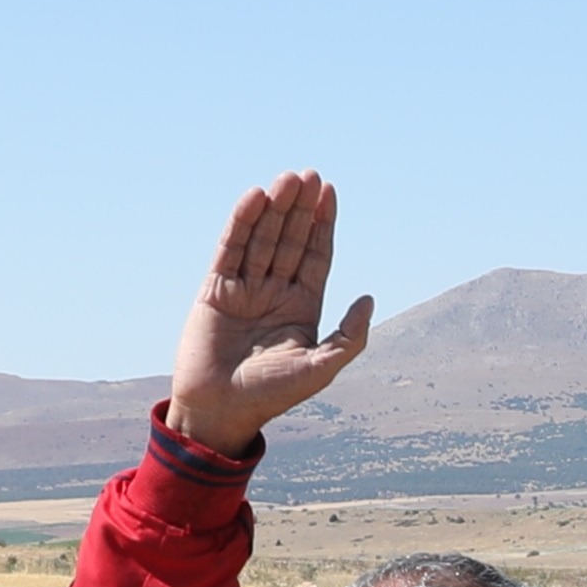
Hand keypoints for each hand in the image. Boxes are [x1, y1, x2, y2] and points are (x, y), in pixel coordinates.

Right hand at [169, 171, 374, 456]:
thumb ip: (349, 336)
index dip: (322, 224)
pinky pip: (230, 249)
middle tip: (310, 175)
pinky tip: (255, 198)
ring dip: (275, 209)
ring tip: (288, 178)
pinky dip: (241, 223)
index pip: (315, 255)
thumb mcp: (321, 367)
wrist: (221, 411)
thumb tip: (370, 298)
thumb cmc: (272, 395)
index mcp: (302, 307)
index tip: (329, 192)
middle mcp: (275, 292)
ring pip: (262, 238)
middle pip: (290, 240)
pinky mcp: (216, 289)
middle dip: (300, 208)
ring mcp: (245, 288)